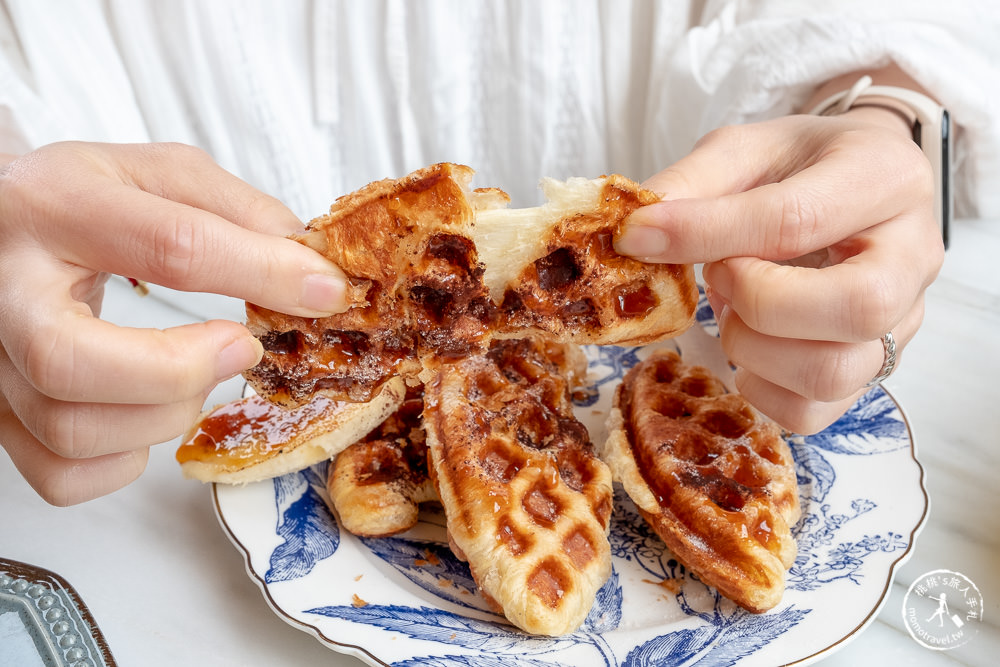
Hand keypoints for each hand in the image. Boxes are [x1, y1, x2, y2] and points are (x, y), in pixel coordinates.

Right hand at [0, 141, 348, 503]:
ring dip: (164, 414)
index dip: (263, 274)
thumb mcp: (160, 175)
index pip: (170, 246)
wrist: (3, 222)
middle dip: (182, 370)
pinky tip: (146, 413)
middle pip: (71, 361)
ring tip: (193, 373)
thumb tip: (310, 266)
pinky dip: (125, 460)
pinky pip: (62, 475)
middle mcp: (5, 285)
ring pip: (71, 428)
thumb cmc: (81, 198)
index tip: (322, 291)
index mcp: (56, 205)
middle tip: (240, 349)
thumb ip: (237, 211)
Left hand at [616, 110, 943, 433]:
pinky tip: (748, 344)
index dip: (706, 233)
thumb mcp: (746, 149)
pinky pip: (814, 411)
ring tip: (734, 307)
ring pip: (833, 372)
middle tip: (720, 273)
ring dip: (753, 349)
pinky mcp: (874, 369)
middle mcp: (912, 256)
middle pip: (853, 308)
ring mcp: (903, 321)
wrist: (853, 182)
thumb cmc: (800, 165)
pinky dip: (760, 388)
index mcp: (883, 178)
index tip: (639, 236)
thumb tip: (637, 234)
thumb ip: (694, 183)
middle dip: (756, 302)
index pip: (797, 221)